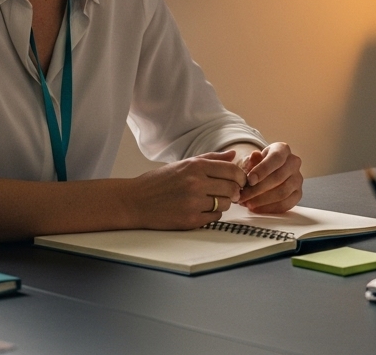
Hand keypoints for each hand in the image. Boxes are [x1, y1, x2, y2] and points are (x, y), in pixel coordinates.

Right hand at [124, 150, 247, 229]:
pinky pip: (215, 218)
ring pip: (225, 204)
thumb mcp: (183, 164)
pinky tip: (201, 209)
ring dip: (223, 203)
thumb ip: (210, 159)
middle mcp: (196, 183)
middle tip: (228, 192)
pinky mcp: (190, 220)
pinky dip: (212, 214)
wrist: (135, 201)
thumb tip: (233, 154)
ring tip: (210, 200)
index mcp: (195, 167)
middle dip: (234, 191)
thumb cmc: (159, 181)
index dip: (240, 177)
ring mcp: (193, 203)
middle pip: (232, 188)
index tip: (239, 181)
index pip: (232, 171)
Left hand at [238, 142, 303, 213]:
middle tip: (243, 196)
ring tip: (248, 204)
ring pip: (283, 192)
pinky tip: (257, 208)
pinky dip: (270, 208)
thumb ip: (252, 160)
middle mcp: (294, 162)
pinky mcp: (298, 193)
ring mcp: (298, 178)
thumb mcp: (252, 160)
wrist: (266, 173)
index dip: (262, 170)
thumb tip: (254, 155)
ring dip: (262, 201)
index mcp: (283, 149)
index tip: (249, 180)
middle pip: (279, 177)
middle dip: (258, 189)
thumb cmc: (258, 165)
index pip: (276, 158)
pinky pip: (286, 204)